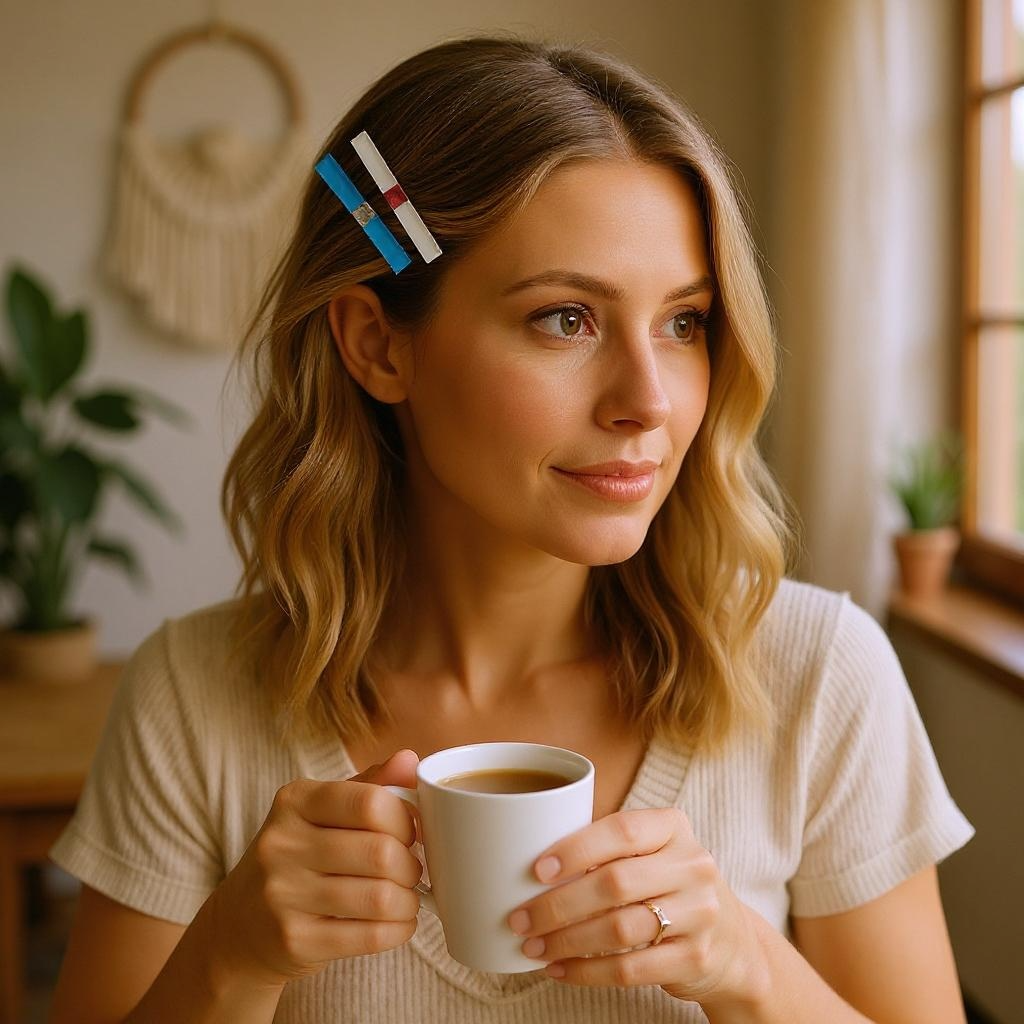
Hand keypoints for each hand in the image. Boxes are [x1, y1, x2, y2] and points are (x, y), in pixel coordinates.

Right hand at [203, 750, 424, 989]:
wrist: (240, 924)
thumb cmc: (299, 856)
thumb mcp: (324, 812)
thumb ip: (370, 785)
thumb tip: (410, 759)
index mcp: (294, 801)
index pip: (370, 802)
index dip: (405, 819)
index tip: (410, 832)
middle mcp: (281, 843)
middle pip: (380, 852)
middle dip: (411, 864)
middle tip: (411, 869)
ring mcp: (283, 894)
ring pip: (380, 897)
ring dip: (408, 900)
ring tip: (406, 897)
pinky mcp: (293, 940)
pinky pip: (369, 935)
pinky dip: (398, 929)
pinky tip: (398, 922)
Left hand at [505, 807, 766, 1005]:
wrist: (734, 943)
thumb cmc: (670, 886)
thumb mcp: (653, 854)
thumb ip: (608, 850)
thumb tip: (532, 865)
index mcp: (674, 828)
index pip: (622, 831)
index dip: (576, 849)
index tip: (536, 869)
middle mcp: (693, 866)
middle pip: (614, 883)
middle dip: (558, 904)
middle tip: (521, 918)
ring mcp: (699, 914)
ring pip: (619, 928)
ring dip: (567, 941)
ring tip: (532, 946)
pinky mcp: (695, 959)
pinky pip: (630, 969)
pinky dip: (587, 972)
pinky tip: (560, 970)